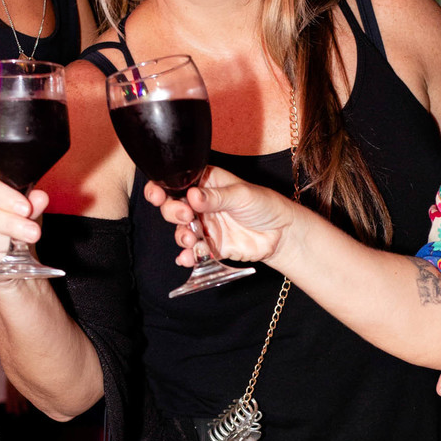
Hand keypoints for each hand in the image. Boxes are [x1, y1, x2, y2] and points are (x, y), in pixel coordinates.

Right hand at [0, 166, 45, 273]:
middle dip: (9, 223)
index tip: (25, 208)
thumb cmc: (14, 215)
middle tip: (32, 232)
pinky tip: (7, 252)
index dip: (5, 196)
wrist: (10, 244)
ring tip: (20, 244)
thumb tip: (39, 198)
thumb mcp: (26, 205)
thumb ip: (32, 201)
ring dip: (4, 241)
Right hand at [145, 166, 298, 266]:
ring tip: (191, 239)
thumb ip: (216, 196)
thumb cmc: (265, 205)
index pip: (177, 182)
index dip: (162, 187)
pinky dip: (188, 256)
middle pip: (173, 207)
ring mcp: (205, 225)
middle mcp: (202, 204)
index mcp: (207, 183)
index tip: (158, 195)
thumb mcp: (242, 195)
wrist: (282, 234)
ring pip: (181, 230)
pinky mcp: (211, 245)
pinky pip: (193, 251)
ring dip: (181, 235)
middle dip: (173, 212)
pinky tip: (187, 258)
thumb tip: (192, 196)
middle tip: (186, 216)